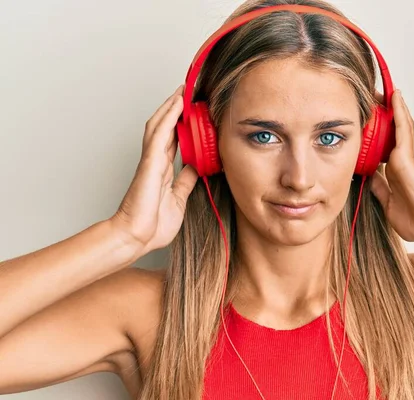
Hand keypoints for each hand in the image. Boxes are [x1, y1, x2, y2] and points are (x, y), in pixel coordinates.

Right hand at [110, 84, 198, 252]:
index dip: (183, 123)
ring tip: (184, 90)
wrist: (137, 238)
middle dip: (176, 108)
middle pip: (166, 126)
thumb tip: (195, 168)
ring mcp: (152, 160)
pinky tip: (177, 104)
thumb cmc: (152, 225)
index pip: (174, 139)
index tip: (194, 110)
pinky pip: (159, 134)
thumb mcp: (179, 198)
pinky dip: (169, 117)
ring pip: (160, 124)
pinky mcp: (150, 163)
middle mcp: (157, 161)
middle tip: (189, 91)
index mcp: (163, 170)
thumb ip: (185, 181)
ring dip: (172, 106)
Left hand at [370, 89, 413, 243]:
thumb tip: (369, 177)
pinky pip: (402, 129)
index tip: (366, 122)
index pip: (383, 146)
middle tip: (371, 97)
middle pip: (391, 131)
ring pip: (398, 125)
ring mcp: (404, 157)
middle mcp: (400, 161)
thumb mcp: (388, 203)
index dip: (376, 133)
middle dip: (382, 114)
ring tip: (382, 89)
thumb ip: (379, 188)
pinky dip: (398, 112)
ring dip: (391, 107)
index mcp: (395, 172)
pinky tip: (394, 96)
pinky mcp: (406, 156)